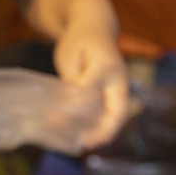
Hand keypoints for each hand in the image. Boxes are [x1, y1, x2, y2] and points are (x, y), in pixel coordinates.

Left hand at [53, 19, 127, 148]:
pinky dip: (98, 129)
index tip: (56, 121)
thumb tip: (70, 108)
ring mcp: (119, 91)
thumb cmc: (79, 41)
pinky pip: (110, 117)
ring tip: (80, 144)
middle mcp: (119, 82)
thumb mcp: (70, 56)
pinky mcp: (114, 97)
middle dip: (102, 133)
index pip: (92, 93)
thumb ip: (72, 80)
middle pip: (118, 114)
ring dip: (101, 134)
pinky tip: (81, 136)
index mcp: (107, 68)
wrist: (94, 30)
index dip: (76, 109)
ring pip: (115, 119)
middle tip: (83, 144)